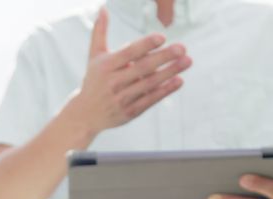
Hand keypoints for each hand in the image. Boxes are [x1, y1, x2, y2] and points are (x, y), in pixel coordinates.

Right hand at [63, 8, 190, 134]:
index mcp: (105, 66)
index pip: (128, 53)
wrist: (85, 114)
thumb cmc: (94, 80)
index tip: (162, 37)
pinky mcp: (129, 112)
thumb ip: (100, 32)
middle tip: (183, 48)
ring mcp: (121, 99)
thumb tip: (103, 8)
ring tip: (187, 61)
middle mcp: (113, 82)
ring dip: (170, 72)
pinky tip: (179, 80)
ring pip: (149, 84)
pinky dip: (165, 90)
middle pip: (142, 68)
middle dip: (164, 57)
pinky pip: (150, 100)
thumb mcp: (94, 56)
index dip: (145, 45)